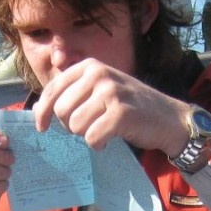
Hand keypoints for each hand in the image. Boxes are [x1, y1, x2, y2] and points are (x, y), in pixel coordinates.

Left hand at [33, 58, 190, 156]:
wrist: (169, 118)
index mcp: (90, 66)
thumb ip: (74, 93)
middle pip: (62, 110)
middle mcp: (99, 74)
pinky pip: (91, 137)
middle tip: (89, 127)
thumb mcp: (101, 89)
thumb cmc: (131, 107)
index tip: (43, 127)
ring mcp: (111, 92)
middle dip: (70, 126)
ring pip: (75, 125)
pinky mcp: (120, 113)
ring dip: (86, 135)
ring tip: (102, 130)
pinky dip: (98, 144)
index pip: (54, 88)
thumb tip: (41, 108)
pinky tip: (109, 139)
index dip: (43, 112)